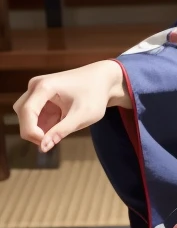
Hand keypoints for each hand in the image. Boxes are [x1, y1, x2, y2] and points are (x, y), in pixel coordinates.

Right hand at [13, 60, 127, 152]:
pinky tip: (62, 122)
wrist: (103, 80)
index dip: (32, 132)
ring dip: (39, 128)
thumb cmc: (95, 95)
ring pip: (27, 116)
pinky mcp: (41, 97)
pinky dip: (44, 124)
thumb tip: (42, 147)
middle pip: (23, 114)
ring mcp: (37, 91)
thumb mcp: (82, 116)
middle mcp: (36, 85)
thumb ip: (62, 131)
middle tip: (54, 140)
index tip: (45, 144)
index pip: (27, 112)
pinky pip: (35, 116)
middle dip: (34, 131)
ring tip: (64, 127)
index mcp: (44, 86)